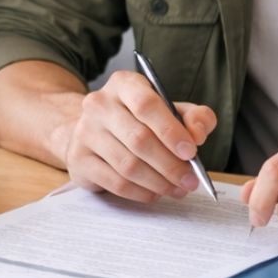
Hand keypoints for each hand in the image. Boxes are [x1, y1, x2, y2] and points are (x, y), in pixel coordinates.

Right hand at [62, 70, 216, 201]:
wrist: (92, 131)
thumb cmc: (138, 120)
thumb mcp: (169, 110)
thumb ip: (194, 117)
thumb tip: (198, 135)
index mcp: (123, 84)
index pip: (146, 104)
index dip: (171, 130)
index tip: (191, 152)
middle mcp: (99, 104)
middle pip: (139, 139)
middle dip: (170, 165)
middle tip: (190, 180)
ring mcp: (85, 132)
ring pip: (128, 165)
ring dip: (159, 182)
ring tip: (177, 189)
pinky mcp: (79, 159)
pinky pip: (116, 183)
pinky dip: (141, 193)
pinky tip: (155, 193)